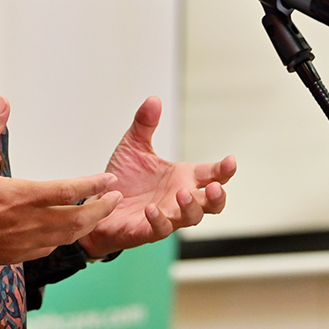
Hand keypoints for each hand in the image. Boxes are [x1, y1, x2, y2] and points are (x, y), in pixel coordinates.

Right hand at [0, 96, 121, 275]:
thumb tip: (3, 101)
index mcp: (18, 197)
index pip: (67, 191)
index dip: (92, 185)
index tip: (110, 178)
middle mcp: (25, 223)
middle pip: (76, 220)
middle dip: (101, 209)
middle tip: (116, 198)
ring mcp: (20, 244)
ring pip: (65, 238)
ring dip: (86, 225)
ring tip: (99, 213)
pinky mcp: (11, 257)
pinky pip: (47, 249)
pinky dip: (64, 239)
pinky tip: (66, 231)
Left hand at [77, 97, 235, 259]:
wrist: (98, 203)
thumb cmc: (123, 179)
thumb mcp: (133, 147)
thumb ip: (145, 125)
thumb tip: (153, 99)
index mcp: (182, 177)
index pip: (212, 174)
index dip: (224, 170)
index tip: (230, 161)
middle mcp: (179, 198)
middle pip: (212, 203)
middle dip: (217, 197)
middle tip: (215, 187)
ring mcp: (167, 215)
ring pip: (191, 218)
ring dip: (190, 207)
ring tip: (181, 193)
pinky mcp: (148, 229)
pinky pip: (161, 229)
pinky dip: (159, 220)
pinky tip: (152, 209)